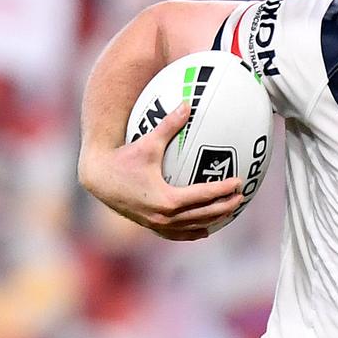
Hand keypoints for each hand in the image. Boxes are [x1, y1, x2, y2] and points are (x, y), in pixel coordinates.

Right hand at [79, 101, 242, 240]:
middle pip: (203, 214)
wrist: (97, 178)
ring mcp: (157, 223)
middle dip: (224, 207)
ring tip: (229, 211)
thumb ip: (169, 125)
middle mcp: (164, 216)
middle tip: (240, 197)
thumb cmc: (123, 158)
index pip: (203, 195)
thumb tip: (188, 104)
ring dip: (212, 219)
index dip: (223, 189)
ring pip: (191, 226)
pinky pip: (175, 234)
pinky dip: (191, 233)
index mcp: (167, 199)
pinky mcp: (150, 225)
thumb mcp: (148, 141)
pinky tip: (204, 230)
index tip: (238, 183)